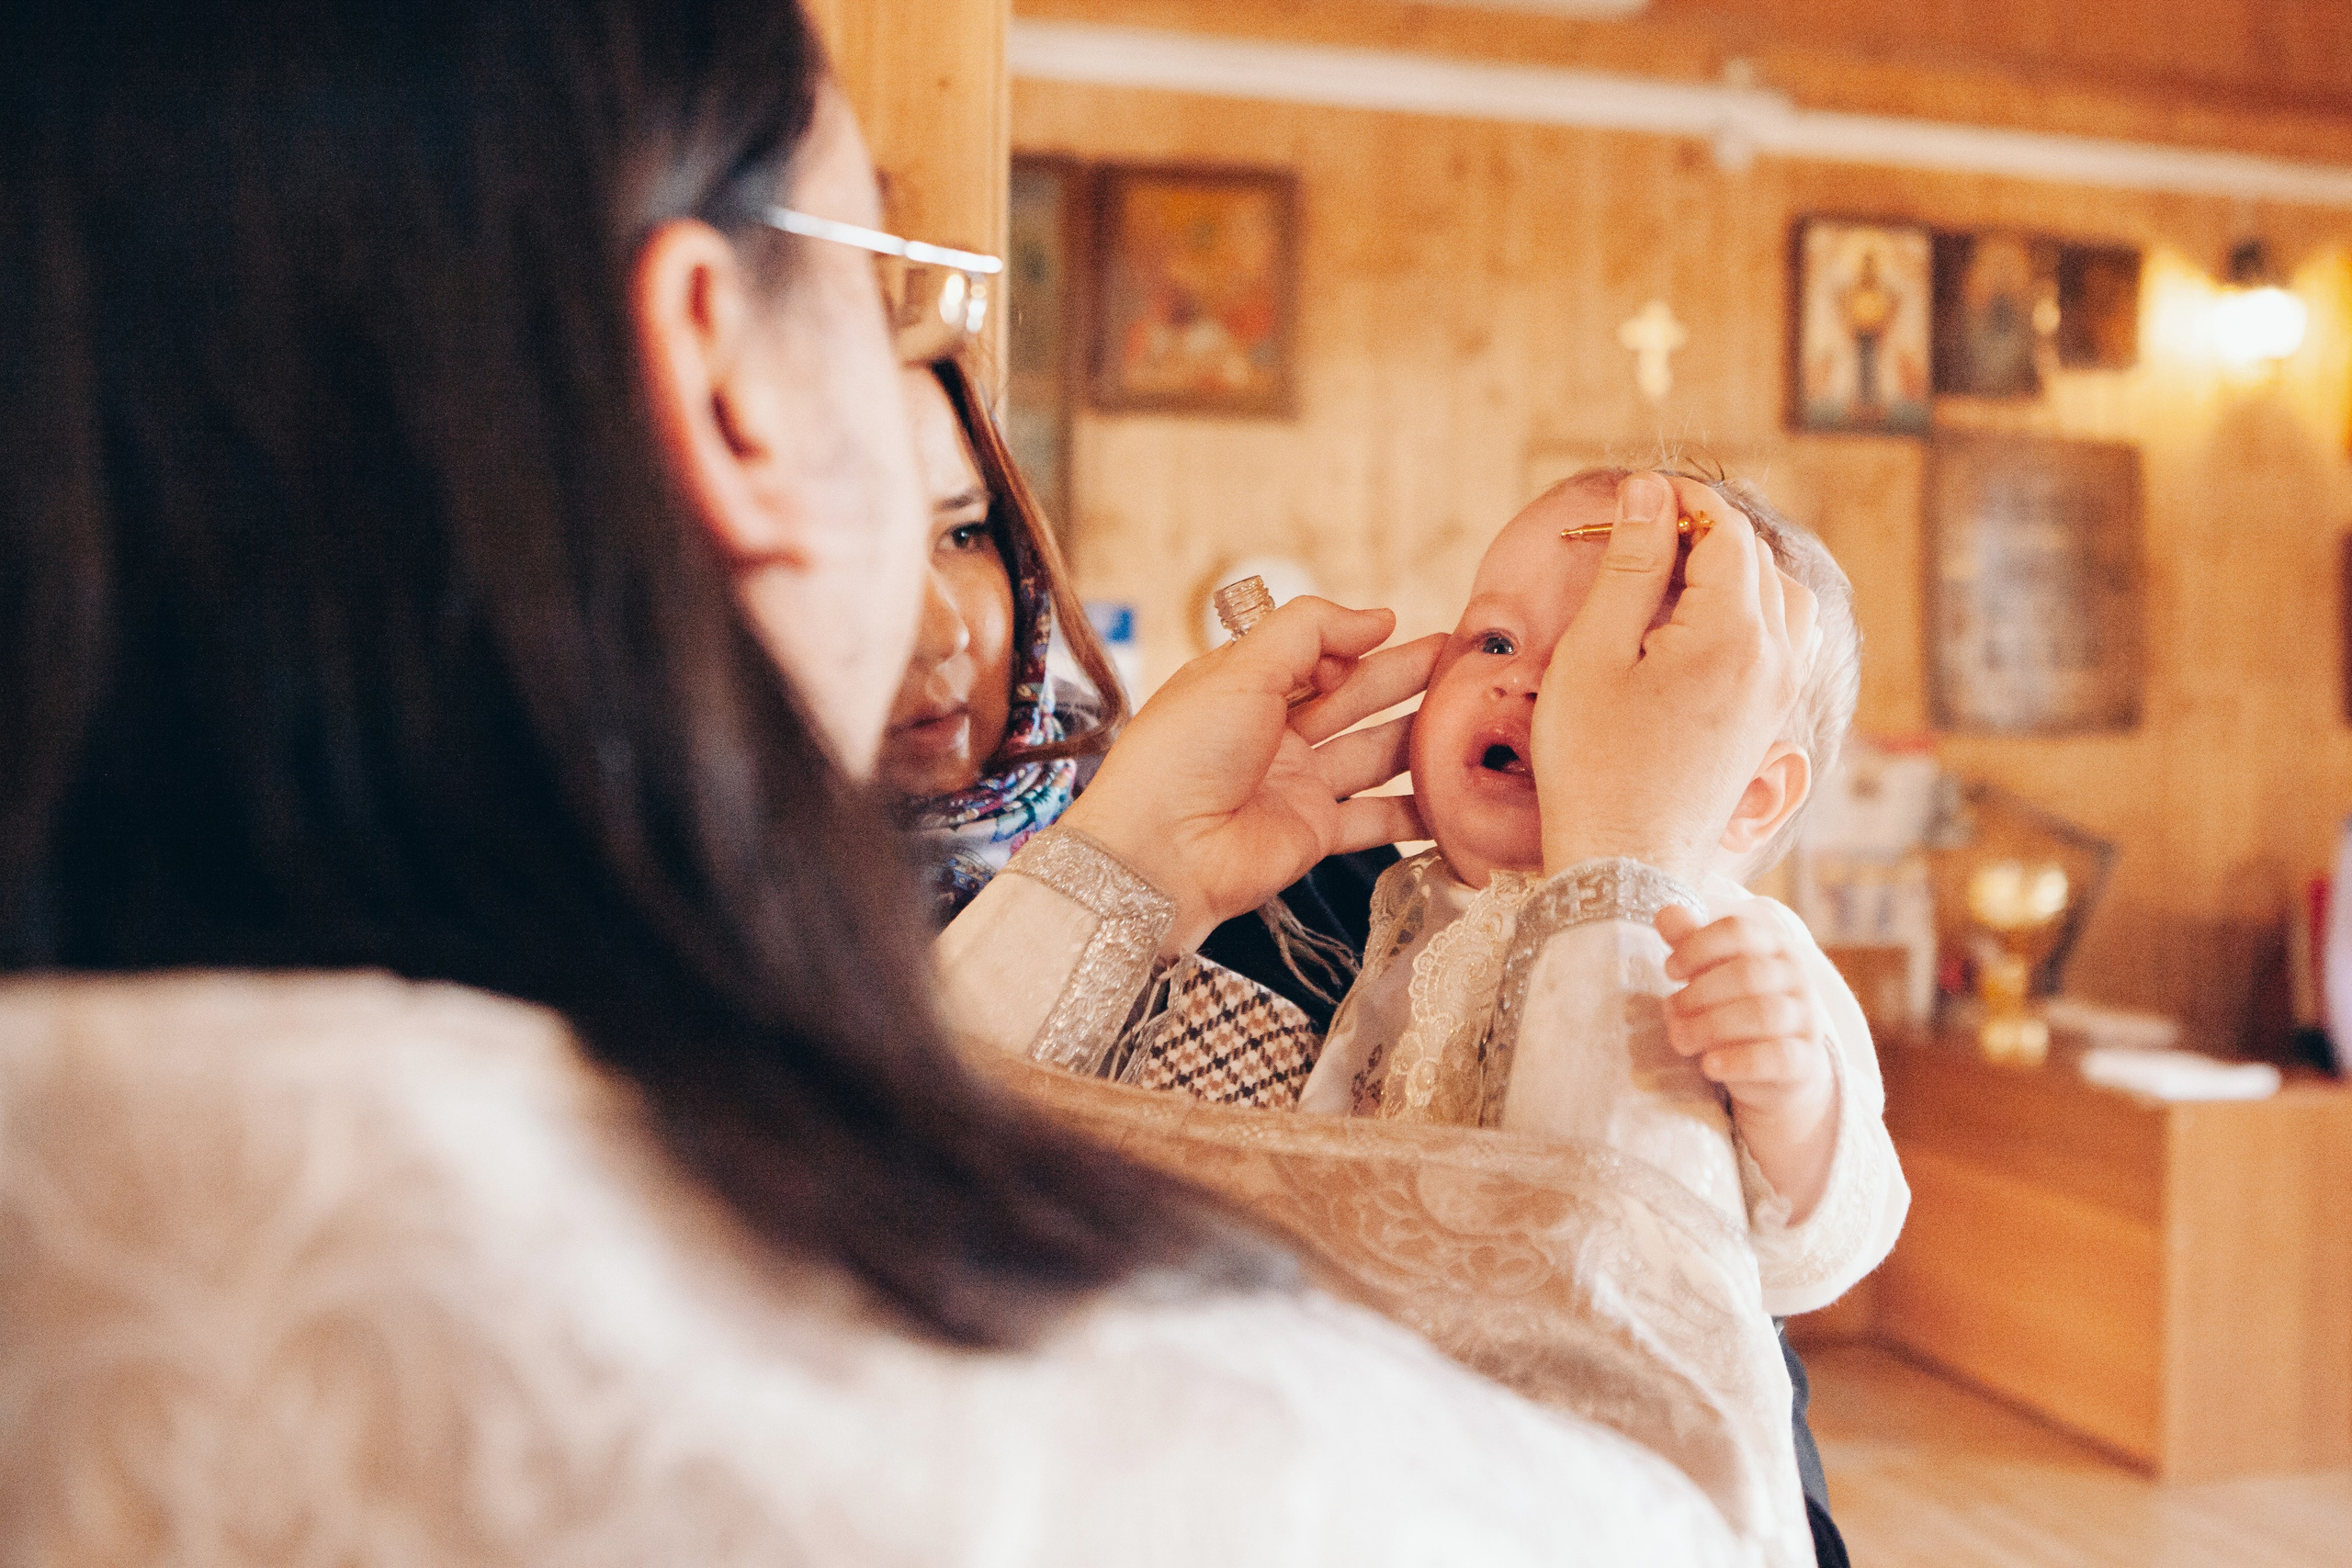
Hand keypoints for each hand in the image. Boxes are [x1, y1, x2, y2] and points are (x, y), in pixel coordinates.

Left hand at [1059, 599, 1439, 954]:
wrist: (1158, 853)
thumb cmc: (1181, 753)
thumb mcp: (1242, 668)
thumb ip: (1311, 630)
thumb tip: (1378, 616)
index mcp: (1245, 686)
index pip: (1315, 655)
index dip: (1356, 643)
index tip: (1401, 629)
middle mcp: (1273, 734)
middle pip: (1353, 699)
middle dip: (1406, 679)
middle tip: (1464, 662)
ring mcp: (1296, 785)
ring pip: (1373, 753)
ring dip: (1420, 737)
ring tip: (1475, 717)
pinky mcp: (1314, 833)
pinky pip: (1377, 818)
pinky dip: (1416, 810)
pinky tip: (1456, 795)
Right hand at [1530, 473, 1818, 881]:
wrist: (1624, 862)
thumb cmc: (1594, 761)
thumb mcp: (1595, 651)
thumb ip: (1630, 564)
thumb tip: (1649, 490)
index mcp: (1733, 632)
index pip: (1725, 531)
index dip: (1680, 501)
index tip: (1633, 499)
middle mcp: (1774, 657)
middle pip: (1756, 560)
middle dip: (1703, 531)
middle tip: (1639, 536)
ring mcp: (1778, 693)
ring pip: (1782, 598)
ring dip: (1734, 571)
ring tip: (1672, 577)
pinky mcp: (1768, 721)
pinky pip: (1783, 641)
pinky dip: (1750, 613)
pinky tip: (1699, 628)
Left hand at [1657, 903, 1837, 1220]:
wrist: (1779, 1070)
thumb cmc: (1736, 1009)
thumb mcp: (1712, 974)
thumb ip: (1691, 944)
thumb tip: (1665, 913)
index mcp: (1773, 946)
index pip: (1739, 930)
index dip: (1698, 946)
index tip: (1670, 969)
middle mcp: (1795, 977)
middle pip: (1746, 974)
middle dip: (1698, 993)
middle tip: (1671, 1011)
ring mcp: (1806, 1019)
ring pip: (1762, 1014)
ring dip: (1710, 1027)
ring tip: (1680, 1039)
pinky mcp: (1805, 1060)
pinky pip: (1777, 1057)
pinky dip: (1738, 1061)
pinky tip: (1709, 1065)